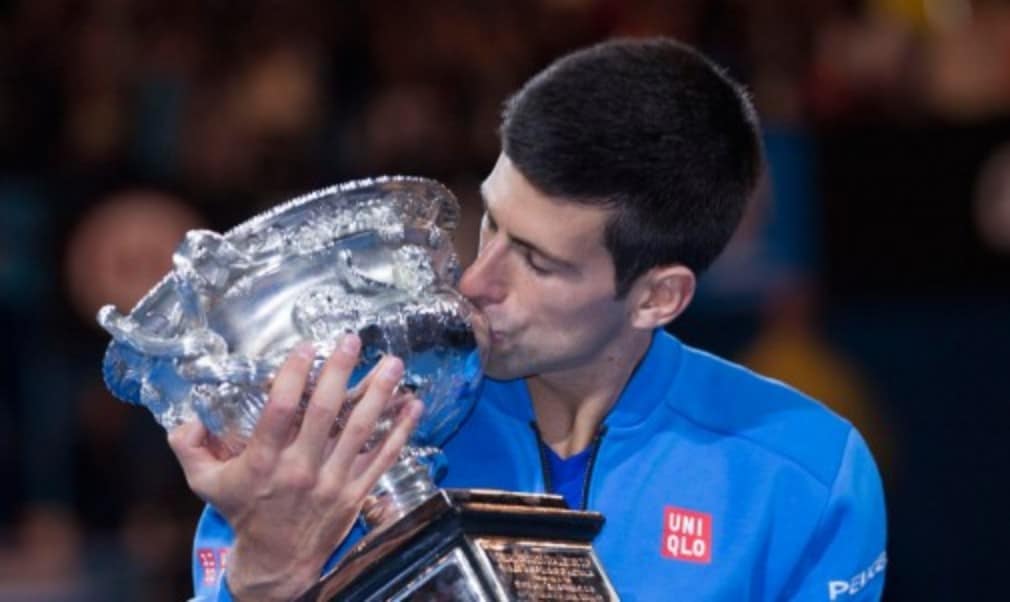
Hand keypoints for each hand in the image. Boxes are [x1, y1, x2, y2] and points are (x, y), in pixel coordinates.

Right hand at [168, 335, 421, 600]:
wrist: (277, 562)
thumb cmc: (244, 512)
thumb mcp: (205, 484)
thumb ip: (190, 447)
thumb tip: (185, 417)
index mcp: (264, 462)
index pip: (280, 411)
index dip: (293, 376)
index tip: (305, 347)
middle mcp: (301, 469)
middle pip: (324, 414)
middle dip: (340, 373)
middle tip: (353, 340)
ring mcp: (333, 482)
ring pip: (360, 431)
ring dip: (379, 395)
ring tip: (393, 363)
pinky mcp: (357, 493)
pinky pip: (383, 457)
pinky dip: (401, 431)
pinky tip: (414, 404)